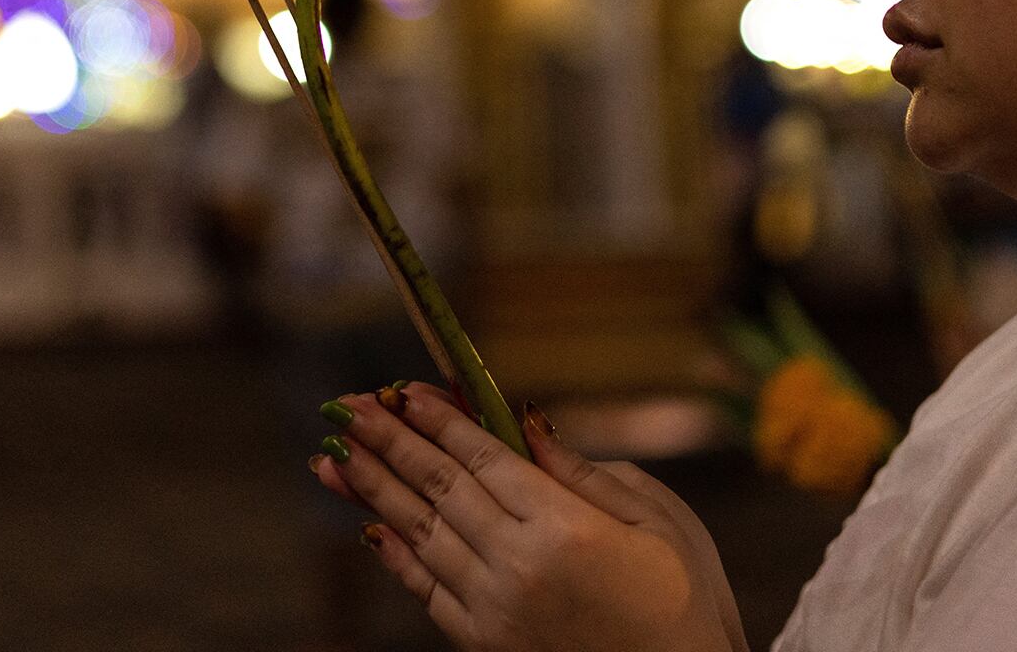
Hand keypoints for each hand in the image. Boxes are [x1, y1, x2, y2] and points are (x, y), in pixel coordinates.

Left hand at [310, 382, 749, 651]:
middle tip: (344, 406)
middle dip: (388, 442)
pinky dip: (395, 556)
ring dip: (372, 491)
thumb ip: (584, 472)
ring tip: (331, 457)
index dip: (438, 420)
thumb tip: (527, 424)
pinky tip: (368, 526)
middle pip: (439, 489)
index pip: (484, 458)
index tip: (401, 390)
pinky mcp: (486, 645)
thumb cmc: (685, 600)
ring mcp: (495, 611)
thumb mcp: (657, 520)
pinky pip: (427, 591)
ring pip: (420, 535)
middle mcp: (518, 566)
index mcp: (565, 528)